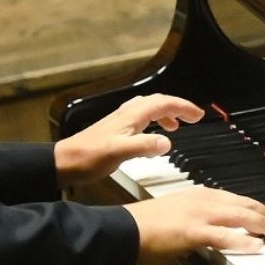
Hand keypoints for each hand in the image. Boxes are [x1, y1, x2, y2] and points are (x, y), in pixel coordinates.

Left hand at [55, 93, 203, 187]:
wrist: (65, 162)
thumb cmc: (89, 157)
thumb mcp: (119, 152)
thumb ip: (144, 146)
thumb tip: (167, 142)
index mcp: (131, 116)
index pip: (162, 103)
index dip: (182, 106)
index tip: (198, 114)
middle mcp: (127, 114)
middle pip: (157, 102)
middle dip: (177, 107)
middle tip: (193, 117)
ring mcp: (120, 122)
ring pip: (148, 110)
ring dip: (165, 114)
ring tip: (176, 126)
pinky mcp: (116, 131)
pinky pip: (140, 120)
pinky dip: (153, 124)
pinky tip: (153, 139)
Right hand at [128, 186, 264, 258]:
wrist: (125, 229)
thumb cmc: (145, 224)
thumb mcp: (177, 211)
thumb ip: (198, 216)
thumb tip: (215, 227)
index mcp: (198, 194)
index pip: (236, 198)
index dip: (257, 207)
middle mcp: (202, 200)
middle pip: (244, 204)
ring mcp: (199, 215)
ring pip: (240, 216)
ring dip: (263, 224)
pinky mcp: (192, 231)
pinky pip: (224, 236)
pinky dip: (243, 240)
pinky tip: (257, 245)